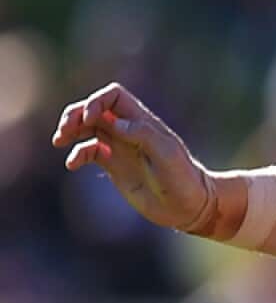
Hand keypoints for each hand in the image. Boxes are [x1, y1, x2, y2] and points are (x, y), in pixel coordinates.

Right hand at [51, 83, 214, 230]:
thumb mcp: (167, 154)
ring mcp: (121, 148)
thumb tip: (113, 122)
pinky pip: (89, 152)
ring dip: (71, 130)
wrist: (188, 206)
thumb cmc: (183, 178)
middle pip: (96, 109)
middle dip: (76, 113)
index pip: (113, 96)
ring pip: (88, 128)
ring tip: (60, 141)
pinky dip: (77, 154)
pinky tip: (72, 164)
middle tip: (66, 129)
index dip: (97, 101)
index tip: (89, 120)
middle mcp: (129, 131)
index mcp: (143, 121)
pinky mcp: (115, 166)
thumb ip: (142, 134)